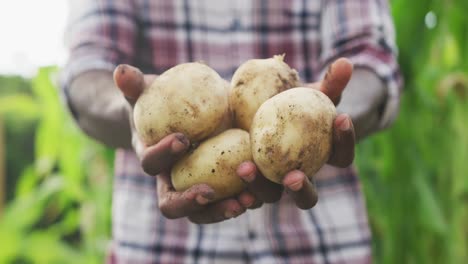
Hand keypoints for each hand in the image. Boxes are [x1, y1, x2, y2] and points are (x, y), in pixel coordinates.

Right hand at [113, 65, 254, 223]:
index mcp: (153, 158)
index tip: (182, 138)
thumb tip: (121, 70)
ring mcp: (199, 186)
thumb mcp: (147, 91)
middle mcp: (174, 180)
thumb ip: (134, 85)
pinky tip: (268, 186)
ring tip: (247, 198)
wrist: (183, 114)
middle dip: (192, 203)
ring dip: (226, 208)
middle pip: (175, 205)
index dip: (162, 156)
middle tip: (211, 192)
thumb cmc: (162, 103)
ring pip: (207, 212)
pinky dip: (250, 196)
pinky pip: (235, 198)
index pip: (150, 165)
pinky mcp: (224, 184)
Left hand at [237, 58, 355, 209]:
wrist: (255, 107)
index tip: (341, 117)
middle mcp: (298, 178)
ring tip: (245, 168)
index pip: (341, 156)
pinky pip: (242, 191)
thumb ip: (329, 82)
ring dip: (260, 188)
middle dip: (301, 189)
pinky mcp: (246, 181)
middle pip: (307, 196)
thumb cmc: (290, 100)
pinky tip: (225, 177)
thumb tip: (346, 63)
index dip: (345, 141)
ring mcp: (271, 183)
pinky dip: (235, 188)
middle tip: (293, 176)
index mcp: (320, 159)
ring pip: (270, 196)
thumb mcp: (309, 92)